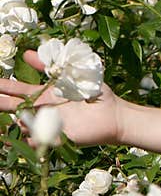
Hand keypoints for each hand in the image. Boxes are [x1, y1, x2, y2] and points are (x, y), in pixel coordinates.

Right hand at [0, 50, 123, 146]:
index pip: (17, 90)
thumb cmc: (95, 94)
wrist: (114, 114)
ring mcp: (49, 124)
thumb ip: (50, 66)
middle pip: (14, 107)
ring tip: (21, 119)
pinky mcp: (59, 138)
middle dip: (0, 104)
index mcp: (44, 94)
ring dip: (19, 122)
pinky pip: (40, 142)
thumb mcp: (72, 75)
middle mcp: (43, 110)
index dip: (2, 87)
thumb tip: (25, 53)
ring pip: (24, 125)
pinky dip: (32, 140)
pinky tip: (29, 137)